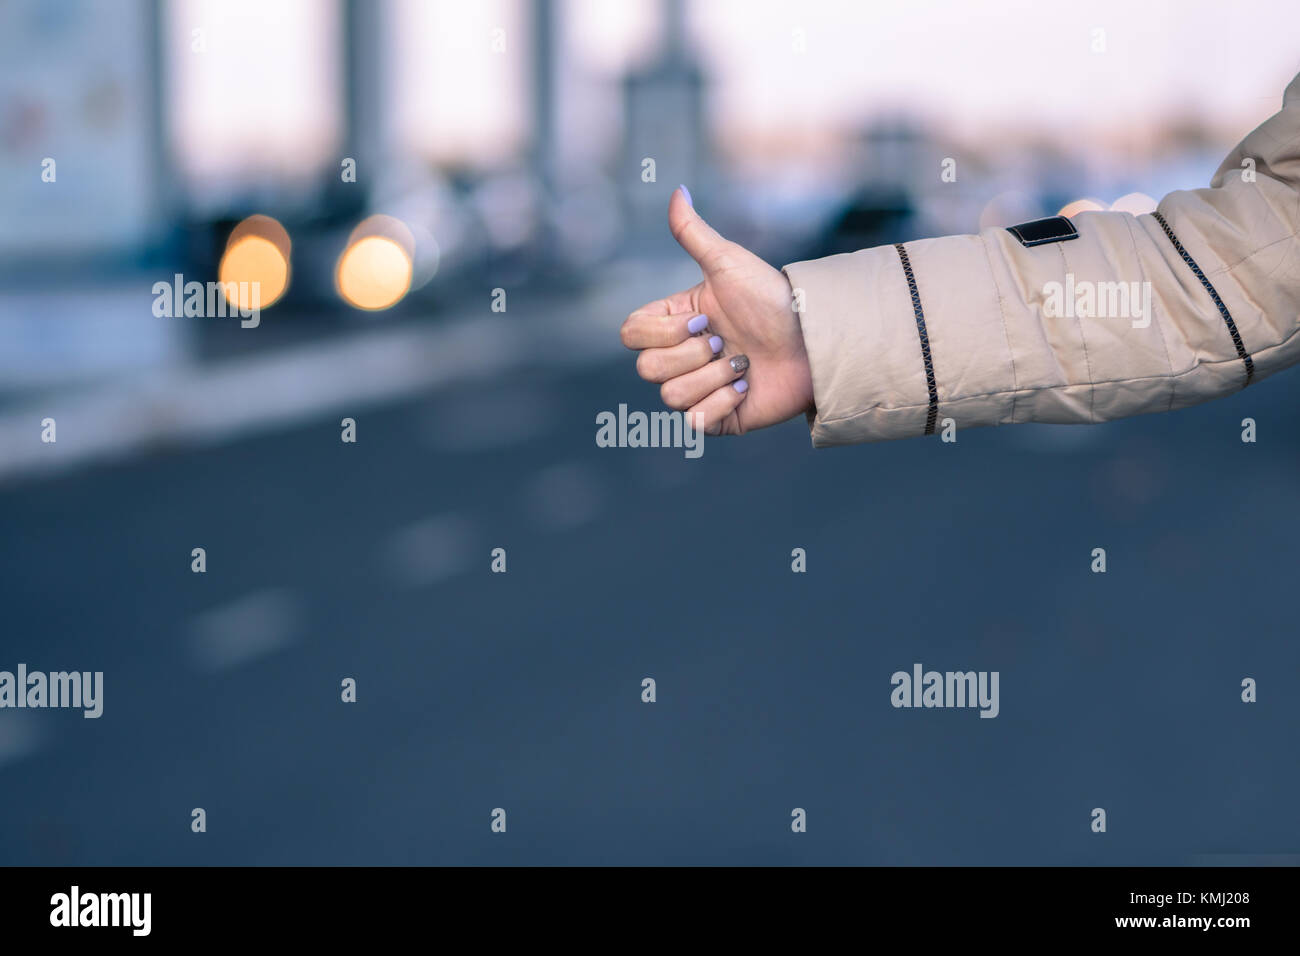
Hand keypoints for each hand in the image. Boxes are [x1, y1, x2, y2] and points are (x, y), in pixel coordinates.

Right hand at [620, 187, 814, 435]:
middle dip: (692, 355)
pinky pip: (695, 421)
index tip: (702, 318)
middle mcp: (680, 356)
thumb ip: (693, 232)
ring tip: (744, 364)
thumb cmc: (771, 299)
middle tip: (725, 342)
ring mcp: (697, 388)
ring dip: (712, 378)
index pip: (631, 335)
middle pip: (647, 368)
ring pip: (671, 397)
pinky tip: (746, 387)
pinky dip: (722, 403)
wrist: (812, 340)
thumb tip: (676, 190)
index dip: (661, 331)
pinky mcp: (717, 417)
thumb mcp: (729, 263)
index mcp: (674, 322)